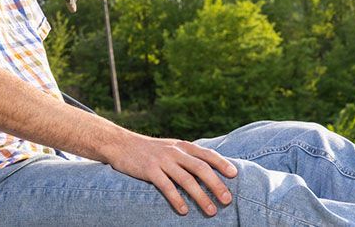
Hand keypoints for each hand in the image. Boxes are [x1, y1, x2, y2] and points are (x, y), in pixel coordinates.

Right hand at [104, 134, 237, 216]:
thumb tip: (208, 171)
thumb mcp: (169, 147)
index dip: (221, 163)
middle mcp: (174, 152)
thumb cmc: (148, 149)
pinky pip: (166, 186)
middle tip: (227, 199)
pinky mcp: (149, 170)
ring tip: (211, 210)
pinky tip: (184, 210)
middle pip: (200, 168)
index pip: (206, 154)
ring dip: (201, 196)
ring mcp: (162, 161)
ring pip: (186, 179)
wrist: (119, 144)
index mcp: (181, 146)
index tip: (235, 174)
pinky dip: (176, 199)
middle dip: (216, 184)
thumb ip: (186, 156)